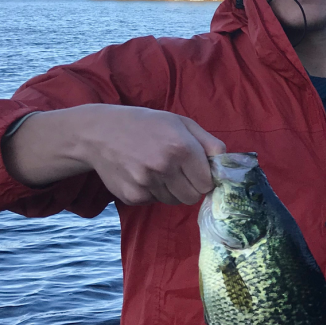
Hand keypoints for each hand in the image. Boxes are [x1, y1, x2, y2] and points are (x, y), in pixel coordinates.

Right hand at [4, 104, 225, 205]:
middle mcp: (164, 166)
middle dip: (191, 187)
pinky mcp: (132, 195)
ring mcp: (146, 183)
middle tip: (179, 172)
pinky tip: (141, 174)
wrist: (98, 133)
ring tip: (157, 169)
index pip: (207, 183)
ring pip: (174, 201)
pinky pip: (154, 201)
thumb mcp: (179, 122)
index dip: (205, 178)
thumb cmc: (145, 124)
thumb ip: (208, 142)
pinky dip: (152, 192)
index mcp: (181, 147)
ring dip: (172, 190)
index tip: (198, 171)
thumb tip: (227, 162)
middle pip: (193, 196)